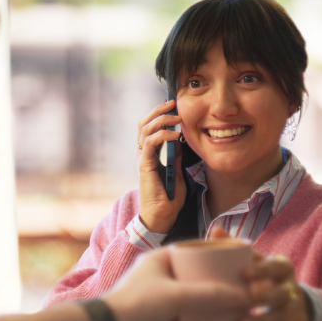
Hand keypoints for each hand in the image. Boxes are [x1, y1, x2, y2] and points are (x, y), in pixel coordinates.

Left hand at [103, 248, 249, 320]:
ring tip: (232, 311)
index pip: (194, 251)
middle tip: (238, 289)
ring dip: (208, 307)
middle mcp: (159, 276)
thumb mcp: (177, 295)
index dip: (215, 255)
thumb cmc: (138, 304)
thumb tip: (244, 296)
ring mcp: (157, 299)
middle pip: (195, 278)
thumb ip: (210, 294)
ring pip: (190, 301)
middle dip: (216, 285)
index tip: (236, 262)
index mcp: (161, 259)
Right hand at [136, 100, 186, 233]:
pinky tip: (174, 134)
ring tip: (175, 116)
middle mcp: (143, 155)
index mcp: (150, 156)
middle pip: (144, 125)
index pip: (150, 129)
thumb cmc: (168, 200)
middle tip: (172, 102)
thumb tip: (179, 142)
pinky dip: (162, 135)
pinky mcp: (145, 166)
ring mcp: (143, 160)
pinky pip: (151, 144)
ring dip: (161, 120)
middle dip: (158, 111)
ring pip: (145, 130)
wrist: (161, 218)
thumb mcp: (177, 174)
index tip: (171, 106)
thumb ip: (175, 158)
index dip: (158, 115)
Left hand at [239, 250, 311, 320]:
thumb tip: (215, 230)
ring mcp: (288, 311)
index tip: (243, 273)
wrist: (292, 303)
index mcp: (282, 268)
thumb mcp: (256, 260)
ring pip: (276, 316)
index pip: (275, 266)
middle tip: (242, 299)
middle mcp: (289, 289)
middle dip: (260, 297)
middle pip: (278, 293)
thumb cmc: (264, 276)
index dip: (261, 270)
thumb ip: (236, 247)